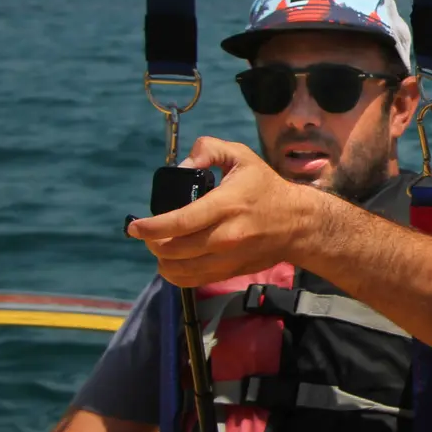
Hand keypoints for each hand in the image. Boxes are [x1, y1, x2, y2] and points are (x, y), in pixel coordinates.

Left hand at [125, 137, 315, 285]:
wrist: (298, 224)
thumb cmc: (266, 188)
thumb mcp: (242, 157)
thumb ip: (210, 150)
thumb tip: (183, 165)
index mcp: (226, 205)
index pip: (179, 222)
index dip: (151, 226)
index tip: (134, 226)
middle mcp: (226, 236)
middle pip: (173, 249)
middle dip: (152, 241)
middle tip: (146, 232)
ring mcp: (227, 259)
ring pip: (179, 270)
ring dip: (161, 259)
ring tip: (158, 245)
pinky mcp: (229, 272)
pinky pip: (192, 281)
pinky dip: (175, 273)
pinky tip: (172, 261)